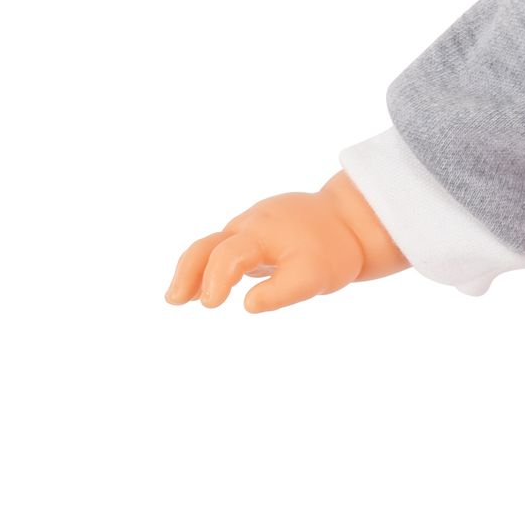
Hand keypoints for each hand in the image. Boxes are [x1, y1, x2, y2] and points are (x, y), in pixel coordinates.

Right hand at [166, 171, 406, 314]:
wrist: (350, 220)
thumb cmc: (333, 251)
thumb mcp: (316, 276)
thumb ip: (282, 291)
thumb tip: (248, 305)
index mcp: (262, 233)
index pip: (228, 256)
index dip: (215, 280)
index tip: (211, 304)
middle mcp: (249, 226)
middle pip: (206, 246)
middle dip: (187, 272)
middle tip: (174, 301)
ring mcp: (249, 227)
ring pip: (210, 246)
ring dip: (192, 271)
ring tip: (179, 299)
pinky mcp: (253, 234)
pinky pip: (223, 248)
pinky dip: (208, 266)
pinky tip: (202, 289)